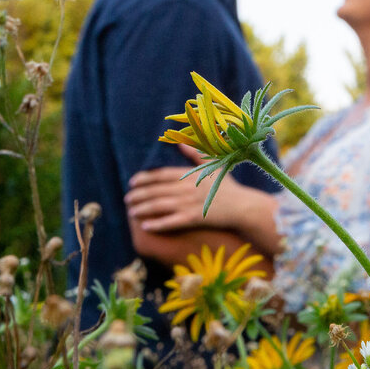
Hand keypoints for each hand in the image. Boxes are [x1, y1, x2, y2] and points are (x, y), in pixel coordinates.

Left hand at [126, 144, 245, 232]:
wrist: (242, 206)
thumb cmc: (227, 186)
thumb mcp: (213, 165)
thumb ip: (194, 154)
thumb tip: (180, 141)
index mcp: (189, 174)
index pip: (161, 175)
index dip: (144, 178)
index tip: (132, 182)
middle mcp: (186, 188)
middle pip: (156, 191)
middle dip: (138, 195)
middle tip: (127, 199)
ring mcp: (189, 204)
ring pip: (159, 206)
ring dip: (142, 209)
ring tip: (132, 212)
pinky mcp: (194, 219)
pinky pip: (170, 222)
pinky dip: (156, 224)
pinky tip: (145, 227)